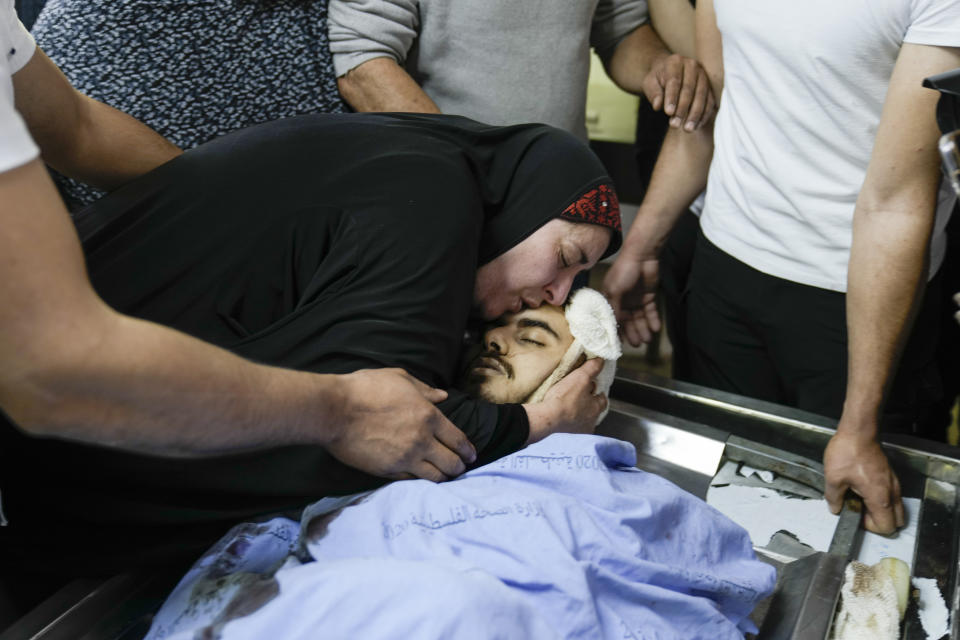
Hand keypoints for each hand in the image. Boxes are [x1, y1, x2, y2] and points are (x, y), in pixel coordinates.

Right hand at [326, 368, 475, 482]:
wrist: (334, 410)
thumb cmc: (365, 389)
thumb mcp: (399, 379)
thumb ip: (424, 389)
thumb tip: (442, 396)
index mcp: (428, 416)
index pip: (458, 439)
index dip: (468, 450)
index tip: (471, 455)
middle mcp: (422, 440)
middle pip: (452, 463)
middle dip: (459, 466)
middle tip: (460, 467)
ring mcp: (405, 459)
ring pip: (436, 476)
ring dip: (444, 477)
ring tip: (445, 476)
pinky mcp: (388, 471)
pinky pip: (413, 481)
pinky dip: (420, 480)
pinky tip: (421, 477)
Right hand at [524, 358, 606, 443]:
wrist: (546, 421)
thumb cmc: (563, 401)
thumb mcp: (580, 378)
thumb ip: (591, 369)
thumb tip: (600, 360)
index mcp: (595, 409)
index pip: (602, 400)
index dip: (597, 392)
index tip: (593, 388)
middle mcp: (590, 423)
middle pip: (592, 413)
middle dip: (587, 406)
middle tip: (577, 400)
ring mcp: (578, 433)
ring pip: (581, 423)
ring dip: (576, 418)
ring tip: (566, 412)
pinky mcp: (566, 439)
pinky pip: (569, 432)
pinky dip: (566, 427)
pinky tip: (559, 423)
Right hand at [602, 250, 660, 346]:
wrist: (642, 256)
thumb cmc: (623, 271)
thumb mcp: (614, 290)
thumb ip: (614, 309)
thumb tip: (613, 326)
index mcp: (610, 299)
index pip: (612, 319)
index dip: (616, 331)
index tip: (619, 343)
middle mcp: (622, 302)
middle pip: (628, 321)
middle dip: (632, 333)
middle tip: (637, 345)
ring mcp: (635, 300)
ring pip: (640, 319)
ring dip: (643, 329)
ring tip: (647, 340)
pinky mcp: (648, 297)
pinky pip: (651, 312)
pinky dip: (653, 320)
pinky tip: (655, 329)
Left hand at [642, 53, 716, 131]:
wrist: (669, 73)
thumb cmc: (658, 80)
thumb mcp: (649, 84)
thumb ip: (653, 93)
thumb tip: (658, 105)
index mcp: (675, 62)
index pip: (674, 81)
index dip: (672, 97)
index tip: (668, 113)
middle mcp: (692, 65)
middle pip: (689, 89)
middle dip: (682, 109)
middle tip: (675, 125)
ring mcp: (703, 74)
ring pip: (701, 96)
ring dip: (695, 114)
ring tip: (687, 129)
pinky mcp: (710, 85)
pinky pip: (710, 101)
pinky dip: (704, 114)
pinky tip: (697, 126)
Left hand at [823, 428, 903, 534]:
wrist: (858, 432)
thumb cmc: (847, 453)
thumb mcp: (833, 478)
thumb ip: (834, 498)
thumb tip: (836, 509)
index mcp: (880, 497)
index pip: (887, 527)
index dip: (871, 528)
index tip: (857, 516)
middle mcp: (892, 493)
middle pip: (896, 521)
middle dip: (879, 521)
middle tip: (859, 510)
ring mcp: (894, 484)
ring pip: (895, 508)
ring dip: (880, 510)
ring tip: (859, 499)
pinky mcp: (890, 476)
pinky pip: (891, 496)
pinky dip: (881, 499)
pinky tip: (862, 489)